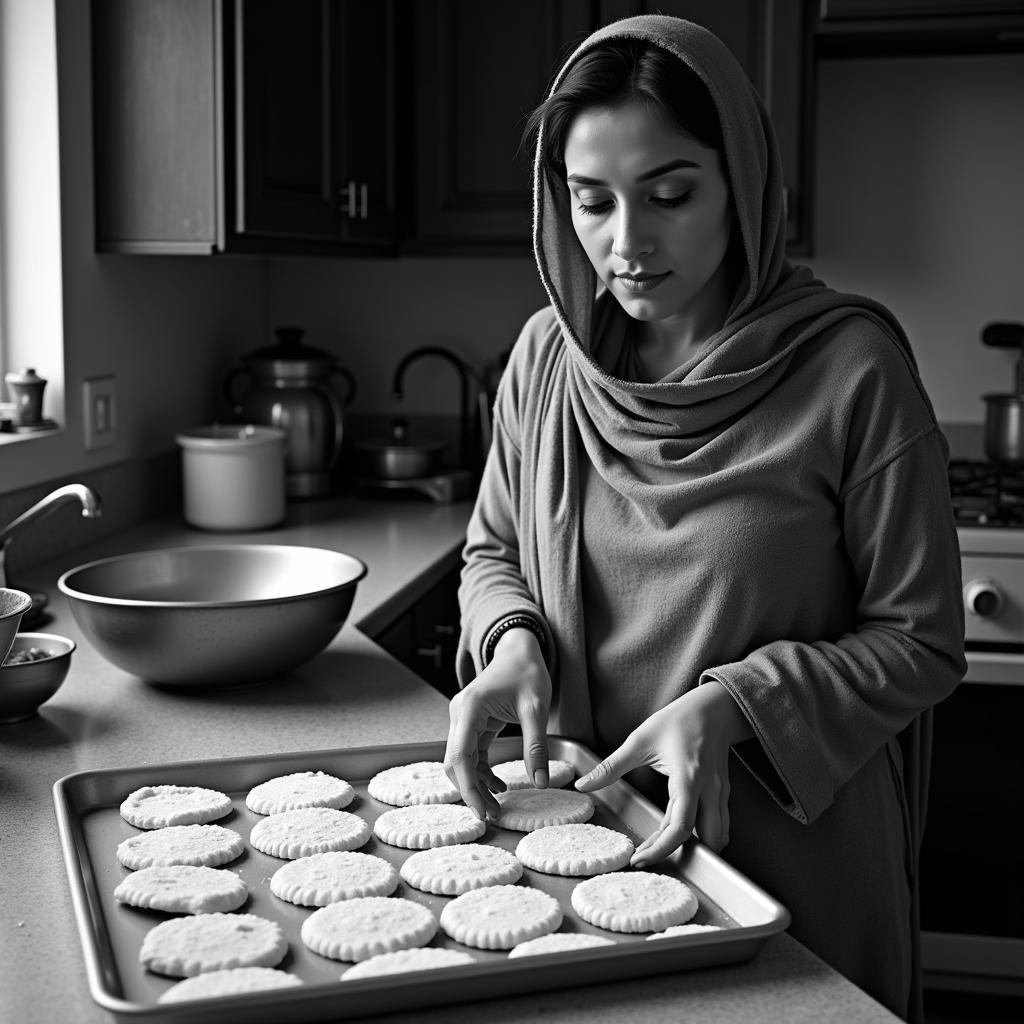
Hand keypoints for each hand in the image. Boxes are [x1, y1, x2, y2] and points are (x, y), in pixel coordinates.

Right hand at [443, 628, 551, 819]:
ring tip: (497, 808)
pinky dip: (482, 772)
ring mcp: (463, 719)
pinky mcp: (471, 723)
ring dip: (476, 786)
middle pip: (455, 763)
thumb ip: (536, 746)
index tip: (481, 811)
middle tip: (491, 816)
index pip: (460, 756)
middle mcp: (459, 714)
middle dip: (470, 792)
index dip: (467, 788)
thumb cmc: (527, 672)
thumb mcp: (536, 709)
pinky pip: (471, 754)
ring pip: (461, 761)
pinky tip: (499, 786)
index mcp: (470, 708)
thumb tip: (540, 782)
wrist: (520, 650)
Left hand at [575, 681, 752, 865]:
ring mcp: (719, 793)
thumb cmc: (679, 719)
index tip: (638, 858)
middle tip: (646, 854)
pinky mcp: (721, 792)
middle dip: (677, 853)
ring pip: (715, 834)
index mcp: (688, 779)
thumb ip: (611, 767)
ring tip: (660, 844)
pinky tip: (679, 832)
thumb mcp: (640, 740)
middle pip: (703, 839)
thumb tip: (583, 784)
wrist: (713, 707)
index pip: (680, 828)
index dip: (660, 849)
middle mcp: (709, 791)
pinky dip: (702, 834)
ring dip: (693, 846)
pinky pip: (716, 822)